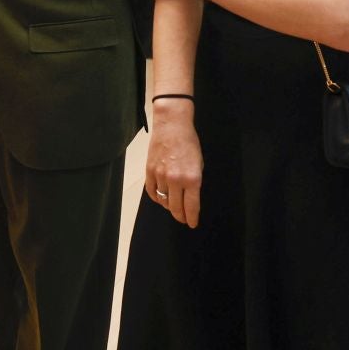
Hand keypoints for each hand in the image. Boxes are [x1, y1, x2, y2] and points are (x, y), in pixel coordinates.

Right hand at [145, 104, 203, 228]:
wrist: (172, 125)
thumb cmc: (189, 142)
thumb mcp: (199, 164)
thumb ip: (194, 182)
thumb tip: (189, 197)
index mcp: (192, 178)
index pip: (191, 206)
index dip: (192, 218)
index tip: (192, 223)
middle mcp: (175, 180)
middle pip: (176, 207)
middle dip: (180, 216)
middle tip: (183, 220)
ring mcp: (160, 176)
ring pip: (163, 200)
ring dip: (169, 206)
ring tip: (173, 207)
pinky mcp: (149, 171)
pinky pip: (152, 191)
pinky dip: (157, 198)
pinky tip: (161, 199)